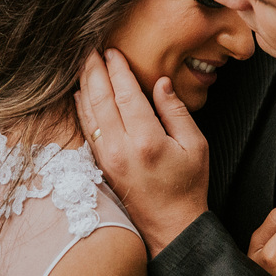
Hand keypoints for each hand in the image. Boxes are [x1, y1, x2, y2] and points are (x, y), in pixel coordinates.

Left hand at [76, 49, 208, 255]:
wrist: (171, 226)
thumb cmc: (188, 186)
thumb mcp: (195, 145)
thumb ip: (176, 111)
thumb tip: (161, 82)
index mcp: (146, 140)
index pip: (126, 94)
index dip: (117, 69)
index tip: (113, 51)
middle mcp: (120, 148)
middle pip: (100, 99)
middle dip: (94, 71)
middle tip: (89, 49)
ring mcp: (106, 158)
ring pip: (88, 113)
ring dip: (84, 85)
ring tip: (82, 64)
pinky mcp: (101, 165)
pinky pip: (86, 129)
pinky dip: (81, 108)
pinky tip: (80, 94)